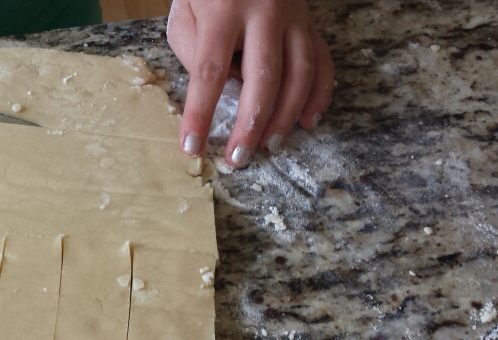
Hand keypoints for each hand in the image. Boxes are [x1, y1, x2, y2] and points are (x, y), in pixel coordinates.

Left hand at [167, 0, 333, 167]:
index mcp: (223, 10)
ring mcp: (294, 16)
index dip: (200, 114)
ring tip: (269, 145)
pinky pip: (322, 61)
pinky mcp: (311, 21)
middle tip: (239, 157)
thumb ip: (193, 52)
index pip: (209, 72)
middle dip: (251, 124)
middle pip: (263, 78)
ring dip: (286, 116)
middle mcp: (264, 12)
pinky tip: (307, 121)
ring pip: (300, 73)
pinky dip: (319, 94)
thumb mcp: (185, 13)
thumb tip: (220, 92)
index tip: (192, 146)